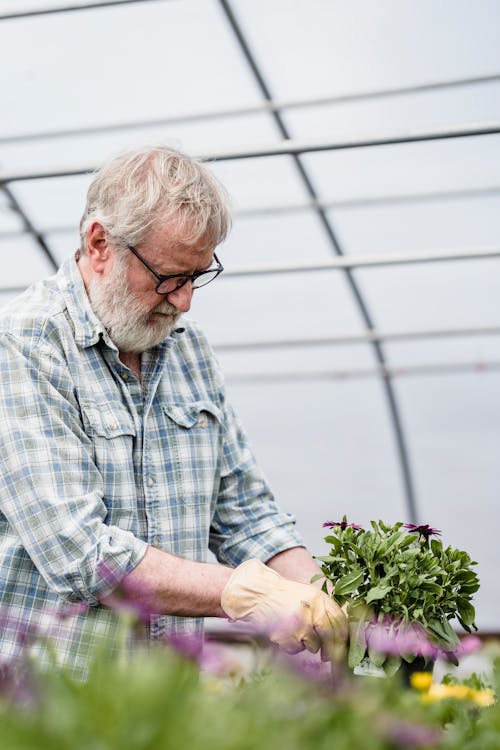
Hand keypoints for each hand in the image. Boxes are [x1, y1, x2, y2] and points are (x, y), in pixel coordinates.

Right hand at [221, 559, 346, 660]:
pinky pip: (296, 649)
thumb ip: (325, 610)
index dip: (343, 637)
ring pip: (313, 646)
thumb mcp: (308, 596)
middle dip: (332, 650)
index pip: (340, 621)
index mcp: (320, 598)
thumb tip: (342, 635)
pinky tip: (284, 633)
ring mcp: (300, 624)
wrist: (258, 594)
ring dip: (307, 644)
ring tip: (295, 631)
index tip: (343, 647)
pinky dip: (291, 646)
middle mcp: (312, 610)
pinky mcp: (287, 636)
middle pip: (331, 637)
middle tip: (327, 657)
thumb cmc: (284, 597)